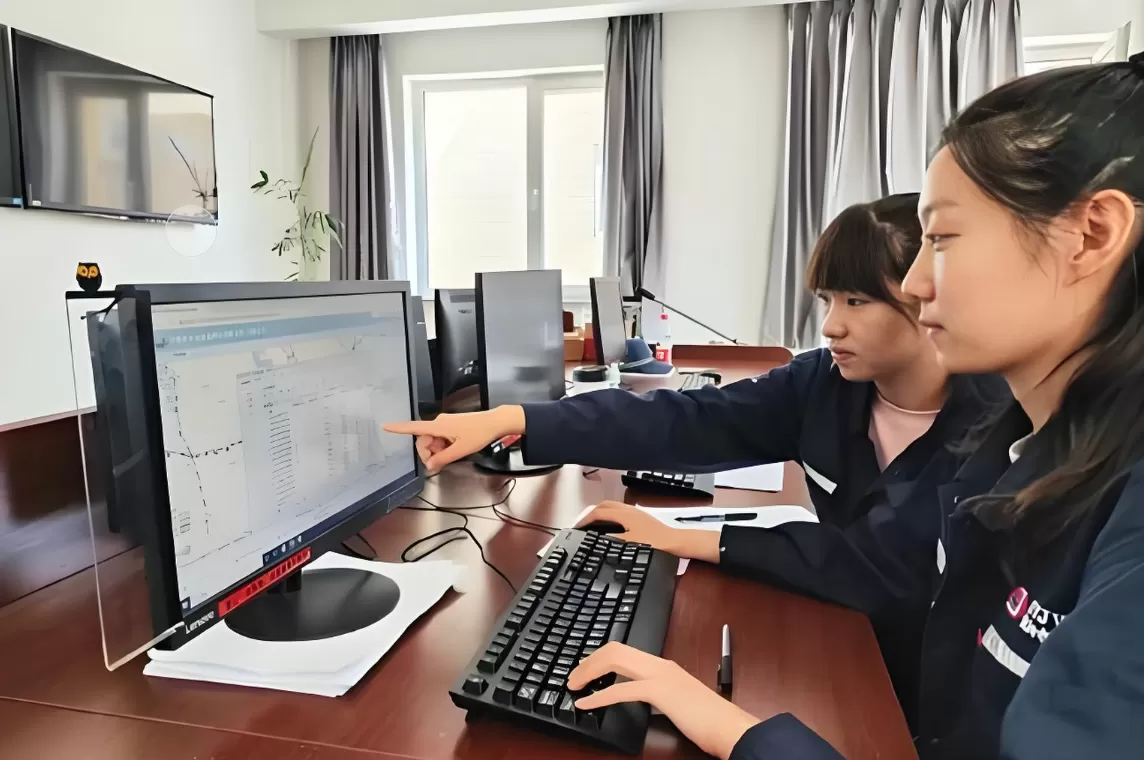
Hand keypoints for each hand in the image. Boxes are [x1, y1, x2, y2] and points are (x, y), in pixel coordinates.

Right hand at [382, 406, 524, 471]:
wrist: (495, 422)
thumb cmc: (479, 432)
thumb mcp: (460, 450)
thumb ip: (442, 458)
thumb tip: (429, 465)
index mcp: (438, 426)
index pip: (414, 427)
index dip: (399, 428)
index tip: (385, 426)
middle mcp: (438, 422)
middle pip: (423, 440)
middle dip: (429, 452)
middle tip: (440, 462)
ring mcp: (444, 424)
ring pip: (432, 441)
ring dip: (438, 450)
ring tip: (453, 453)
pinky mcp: (450, 426)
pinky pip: (440, 438)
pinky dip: (444, 446)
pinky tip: (454, 449)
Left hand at [570, 642, 758, 759]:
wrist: (729, 727)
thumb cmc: (707, 719)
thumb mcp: (677, 700)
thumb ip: (657, 693)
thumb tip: (635, 695)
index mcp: (663, 666)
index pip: (624, 650)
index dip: (599, 657)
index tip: (585, 670)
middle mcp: (660, 664)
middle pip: (614, 649)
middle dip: (589, 661)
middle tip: (573, 677)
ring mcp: (660, 675)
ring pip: (615, 660)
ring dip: (589, 672)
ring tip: (574, 686)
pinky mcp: (660, 691)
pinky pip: (621, 690)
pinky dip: (599, 696)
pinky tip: (586, 704)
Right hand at [576, 502, 721, 562]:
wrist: (676, 542)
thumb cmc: (655, 542)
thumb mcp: (630, 543)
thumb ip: (612, 539)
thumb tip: (597, 538)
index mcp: (624, 513)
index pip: (598, 512)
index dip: (585, 520)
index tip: (576, 528)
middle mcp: (628, 509)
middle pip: (603, 506)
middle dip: (590, 513)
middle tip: (582, 525)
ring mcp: (635, 512)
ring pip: (612, 508)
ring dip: (600, 514)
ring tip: (592, 526)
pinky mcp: (640, 517)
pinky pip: (618, 512)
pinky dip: (608, 516)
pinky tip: (610, 527)